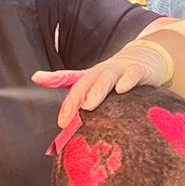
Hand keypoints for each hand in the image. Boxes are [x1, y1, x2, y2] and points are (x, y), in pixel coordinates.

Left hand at [32, 42, 171, 127]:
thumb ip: (87, 105)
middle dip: (73, 99)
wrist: (148, 56)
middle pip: (85, 82)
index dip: (53, 78)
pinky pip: (133, 74)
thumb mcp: (101, 88)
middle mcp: (102, 72)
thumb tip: (68, 129)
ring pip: (106, 78)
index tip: (36, 78)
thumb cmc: (120, 78)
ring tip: (88, 105)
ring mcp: (121, 70)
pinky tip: (122, 89)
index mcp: (91, 77)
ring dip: (96, 90)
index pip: (70, 78)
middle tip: (64, 118)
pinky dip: (127, 80)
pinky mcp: (139, 70)